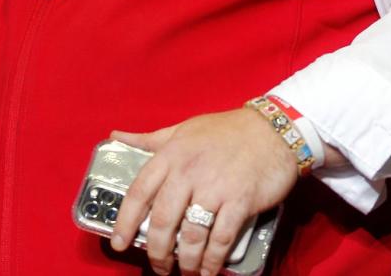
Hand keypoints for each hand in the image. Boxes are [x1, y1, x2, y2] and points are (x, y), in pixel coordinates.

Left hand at [110, 108, 297, 275]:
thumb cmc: (226, 130)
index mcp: (171, 155)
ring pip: (190, 235)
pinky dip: (212, 260)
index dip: (125, 221)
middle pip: (162, 221)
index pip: (139, 192)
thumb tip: (116, 135)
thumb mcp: (183, 129)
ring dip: (185, 260)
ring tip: (184, 271)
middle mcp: (188, 172)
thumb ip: (150, 139)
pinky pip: (220, 239)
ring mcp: (215, 188)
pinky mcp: (240, 201)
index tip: (118, 243)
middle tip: (158, 265)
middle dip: (157, 251)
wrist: (273, 129)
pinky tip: (208, 270)